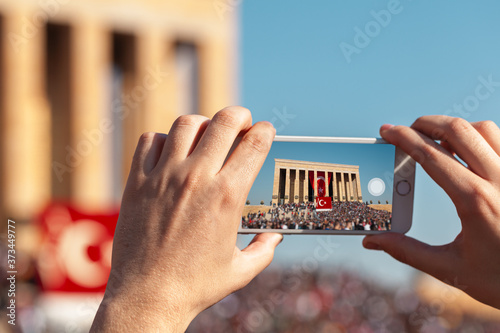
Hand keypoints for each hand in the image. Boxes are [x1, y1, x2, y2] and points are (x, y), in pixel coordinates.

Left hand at [91, 106, 282, 331]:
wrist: (148, 297)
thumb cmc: (196, 286)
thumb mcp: (240, 271)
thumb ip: (265, 250)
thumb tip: (276, 237)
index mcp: (227, 196)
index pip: (255, 144)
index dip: (265, 131)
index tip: (266, 131)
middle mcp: (197, 178)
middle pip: (224, 121)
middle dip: (239, 115)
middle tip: (242, 122)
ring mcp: (165, 177)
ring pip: (187, 124)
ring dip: (203, 123)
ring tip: (207, 135)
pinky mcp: (138, 182)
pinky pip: (152, 141)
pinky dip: (165, 139)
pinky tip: (172, 152)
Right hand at [363, 116, 499, 308]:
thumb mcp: (451, 269)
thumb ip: (407, 251)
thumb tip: (373, 242)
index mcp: (475, 201)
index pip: (431, 156)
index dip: (404, 138)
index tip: (388, 131)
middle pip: (459, 130)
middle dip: (427, 123)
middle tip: (408, 130)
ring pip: (485, 130)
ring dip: (456, 129)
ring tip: (436, 140)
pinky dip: (481, 137)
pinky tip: (468, 153)